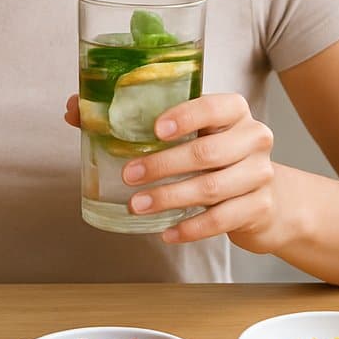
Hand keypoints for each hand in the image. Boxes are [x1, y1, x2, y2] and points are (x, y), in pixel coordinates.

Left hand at [63, 92, 281, 251]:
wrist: (265, 196)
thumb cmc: (214, 154)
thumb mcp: (187, 132)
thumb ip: (132, 118)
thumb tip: (73, 109)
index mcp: (233, 111)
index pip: (214, 107)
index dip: (185, 117)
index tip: (155, 130)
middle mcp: (253, 138)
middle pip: (207, 152)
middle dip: (163, 165)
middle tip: (128, 175)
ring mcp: (260, 174)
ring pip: (211, 188)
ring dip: (169, 199)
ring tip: (137, 205)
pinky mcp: (259, 208)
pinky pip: (221, 220)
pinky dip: (190, 228)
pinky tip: (166, 231)